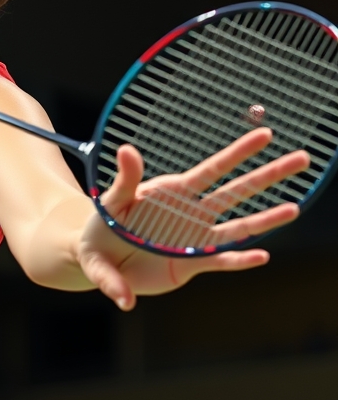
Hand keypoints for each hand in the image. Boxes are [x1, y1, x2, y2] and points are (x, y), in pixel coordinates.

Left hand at [77, 128, 309, 309]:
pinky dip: (240, 261)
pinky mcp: (190, 263)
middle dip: (269, 175)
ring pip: (238, 227)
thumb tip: (126, 149)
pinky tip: (261, 256)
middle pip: (238, 192)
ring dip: (265, 219)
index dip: (239, 152)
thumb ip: (124, 179)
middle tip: (302, 159)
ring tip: (295, 208)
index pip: (214, 169)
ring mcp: (195, 238)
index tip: (265, 136)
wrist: (97, 259)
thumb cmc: (103, 226)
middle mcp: (191, 213)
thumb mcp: (112, 202)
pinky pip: (220, 261)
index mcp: (174, 192)